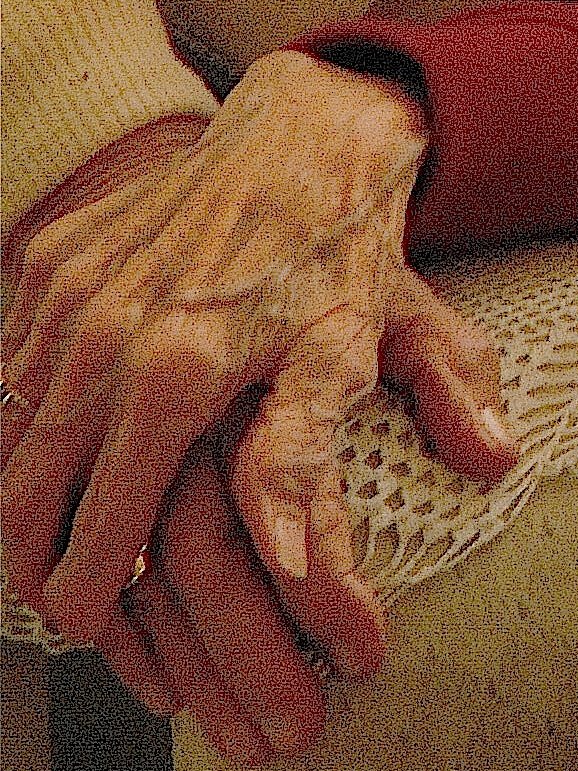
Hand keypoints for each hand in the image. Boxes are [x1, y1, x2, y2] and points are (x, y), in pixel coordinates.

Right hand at [0, 50, 516, 753]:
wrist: (303, 133)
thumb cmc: (338, 257)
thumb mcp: (350, 353)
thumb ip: (306, 459)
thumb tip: (292, 569)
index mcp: (174, 373)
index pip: (98, 534)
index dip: (93, 605)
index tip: (104, 637)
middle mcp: (100, 336)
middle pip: (23, 505)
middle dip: (38, 573)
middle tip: (76, 612)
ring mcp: (64, 298)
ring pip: (5, 445)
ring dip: (25, 507)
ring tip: (64, 554)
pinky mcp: (49, 266)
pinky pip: (11, 377)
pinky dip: (25, 433)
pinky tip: (64, 464)